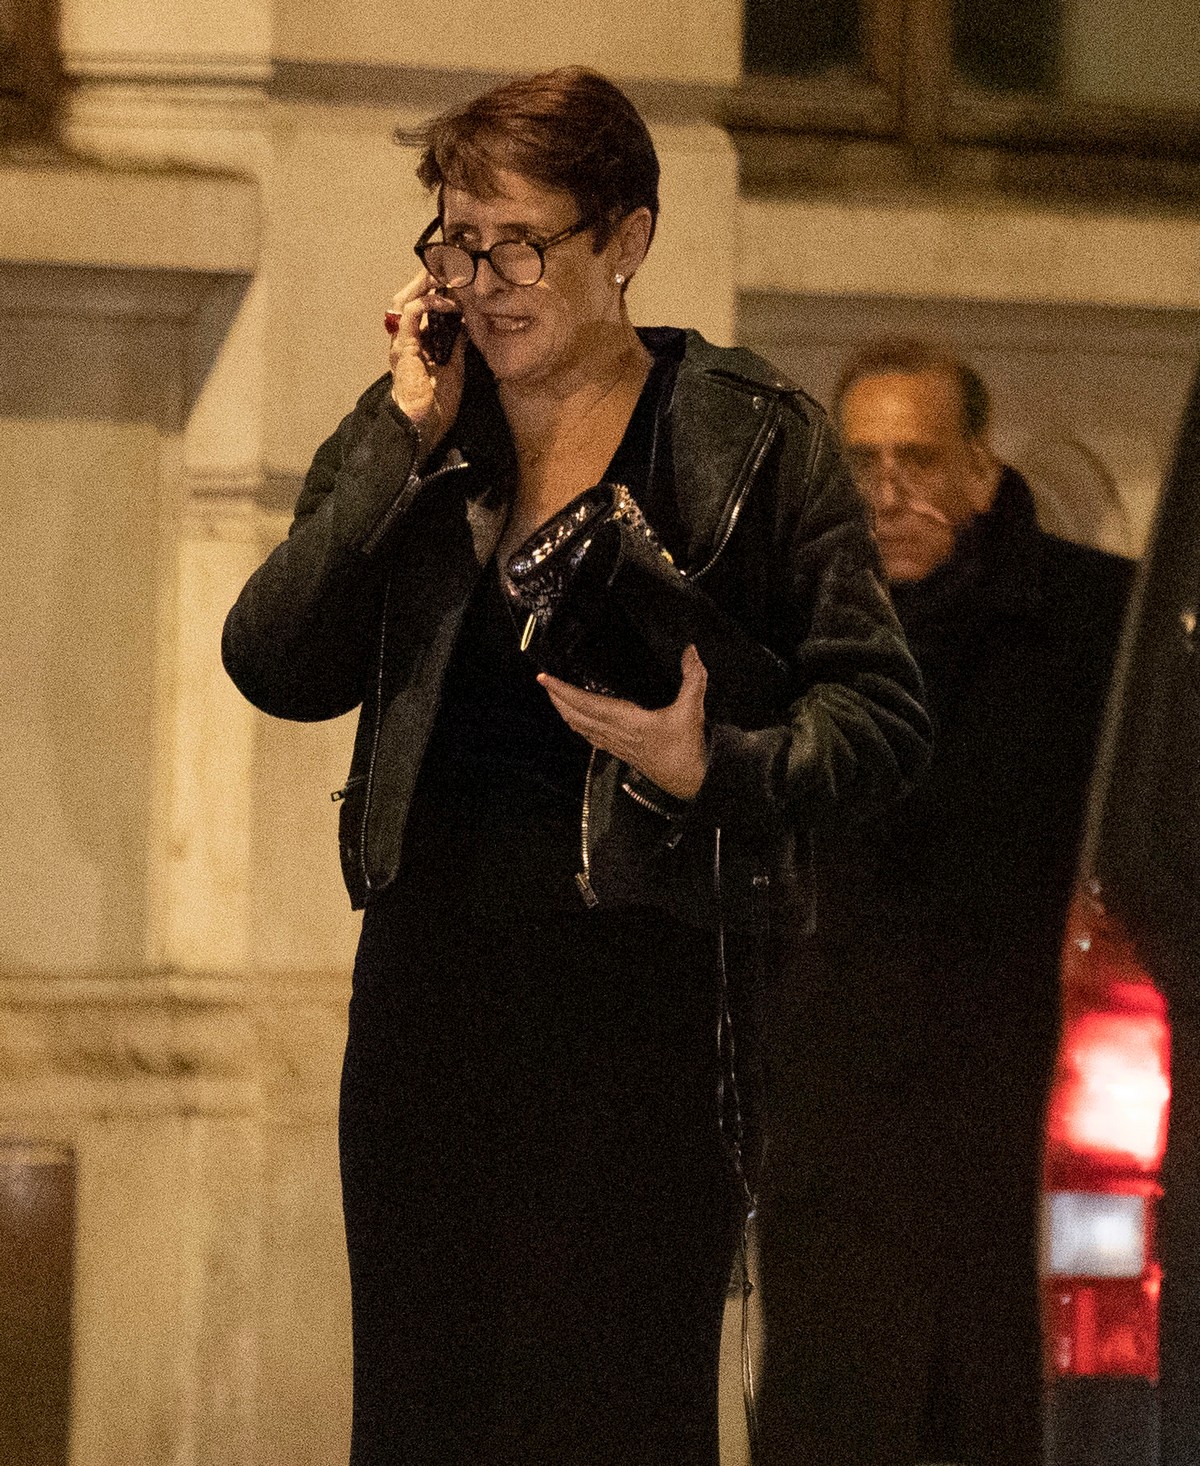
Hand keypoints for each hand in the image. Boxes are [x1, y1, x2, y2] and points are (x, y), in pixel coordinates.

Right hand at [386, 270, 464, 459]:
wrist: (423, 427)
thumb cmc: (436, 405)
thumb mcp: (454, 366)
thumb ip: (456, 344)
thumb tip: (465, 323)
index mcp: (416, 341)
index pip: (423, 304)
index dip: (439, 288)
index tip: (461, 278)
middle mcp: (405, 336)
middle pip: (411, 295)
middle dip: (431, 278)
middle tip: (454, 267)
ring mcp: (402, 340)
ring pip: (408, 297)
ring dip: (429, 283)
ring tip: (450, 275)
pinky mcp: (404, 345)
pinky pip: (412, 312)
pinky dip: (431, 302)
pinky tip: (450, 303)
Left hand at [539, 645, 709, 801]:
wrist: (690, 782)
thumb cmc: (687, 750)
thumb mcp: (692, 711)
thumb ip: (693, 678)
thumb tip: (691, 651)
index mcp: (626, 722)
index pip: (586, 703)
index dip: (563, 690)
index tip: (545, 678)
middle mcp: (615, 734)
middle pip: (575, 716)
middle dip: (557, 698)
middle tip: (544, 682)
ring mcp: (616, 745)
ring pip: (580, 727)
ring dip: (564, 711)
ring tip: (555, 697)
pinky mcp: (621, 752)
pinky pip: (591, 737)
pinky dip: (578, 725)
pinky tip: (576, 721)